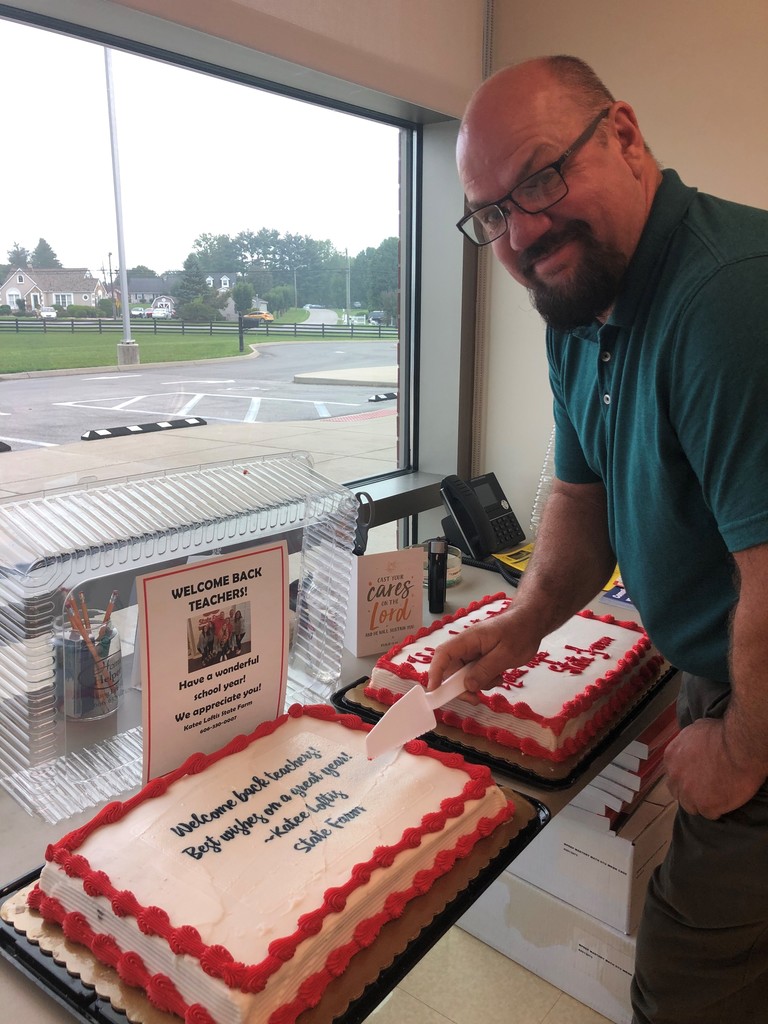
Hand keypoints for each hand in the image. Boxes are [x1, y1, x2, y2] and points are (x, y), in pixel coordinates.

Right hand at [425, 607, 540, 698]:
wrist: (531, 622)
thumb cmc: (520, 632)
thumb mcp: (505, 654)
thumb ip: (486, 670)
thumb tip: (468, 686)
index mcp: (469, 639)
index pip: (443, 654)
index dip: (435, 672)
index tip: (434, 690)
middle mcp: (467, 645)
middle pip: (452, 669)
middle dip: (461, 687)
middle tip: (475, 699)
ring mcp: (473, 652)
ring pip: (464, 674)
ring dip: (477, 683)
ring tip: (496, 680)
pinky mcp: (480, 657)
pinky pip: (475, 673)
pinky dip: (484, 680)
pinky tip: (498, 677)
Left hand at [663, 718, 765, 818]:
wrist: (739, 747)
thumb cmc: (721, 734)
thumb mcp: (696, 729)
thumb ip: (688, 741)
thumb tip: (691, 744)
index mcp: (671, 757)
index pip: (673, 774)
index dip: (685, 778)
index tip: (696, 777)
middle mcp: (675, 776)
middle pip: (678, 792)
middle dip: (690, 792)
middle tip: (706, 789)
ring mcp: (689, 793)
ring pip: (691, 807)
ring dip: (701, 804)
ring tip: (716, 798)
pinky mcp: (706, 806)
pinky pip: (709, 814)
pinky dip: (717, 810)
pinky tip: (725, 803)